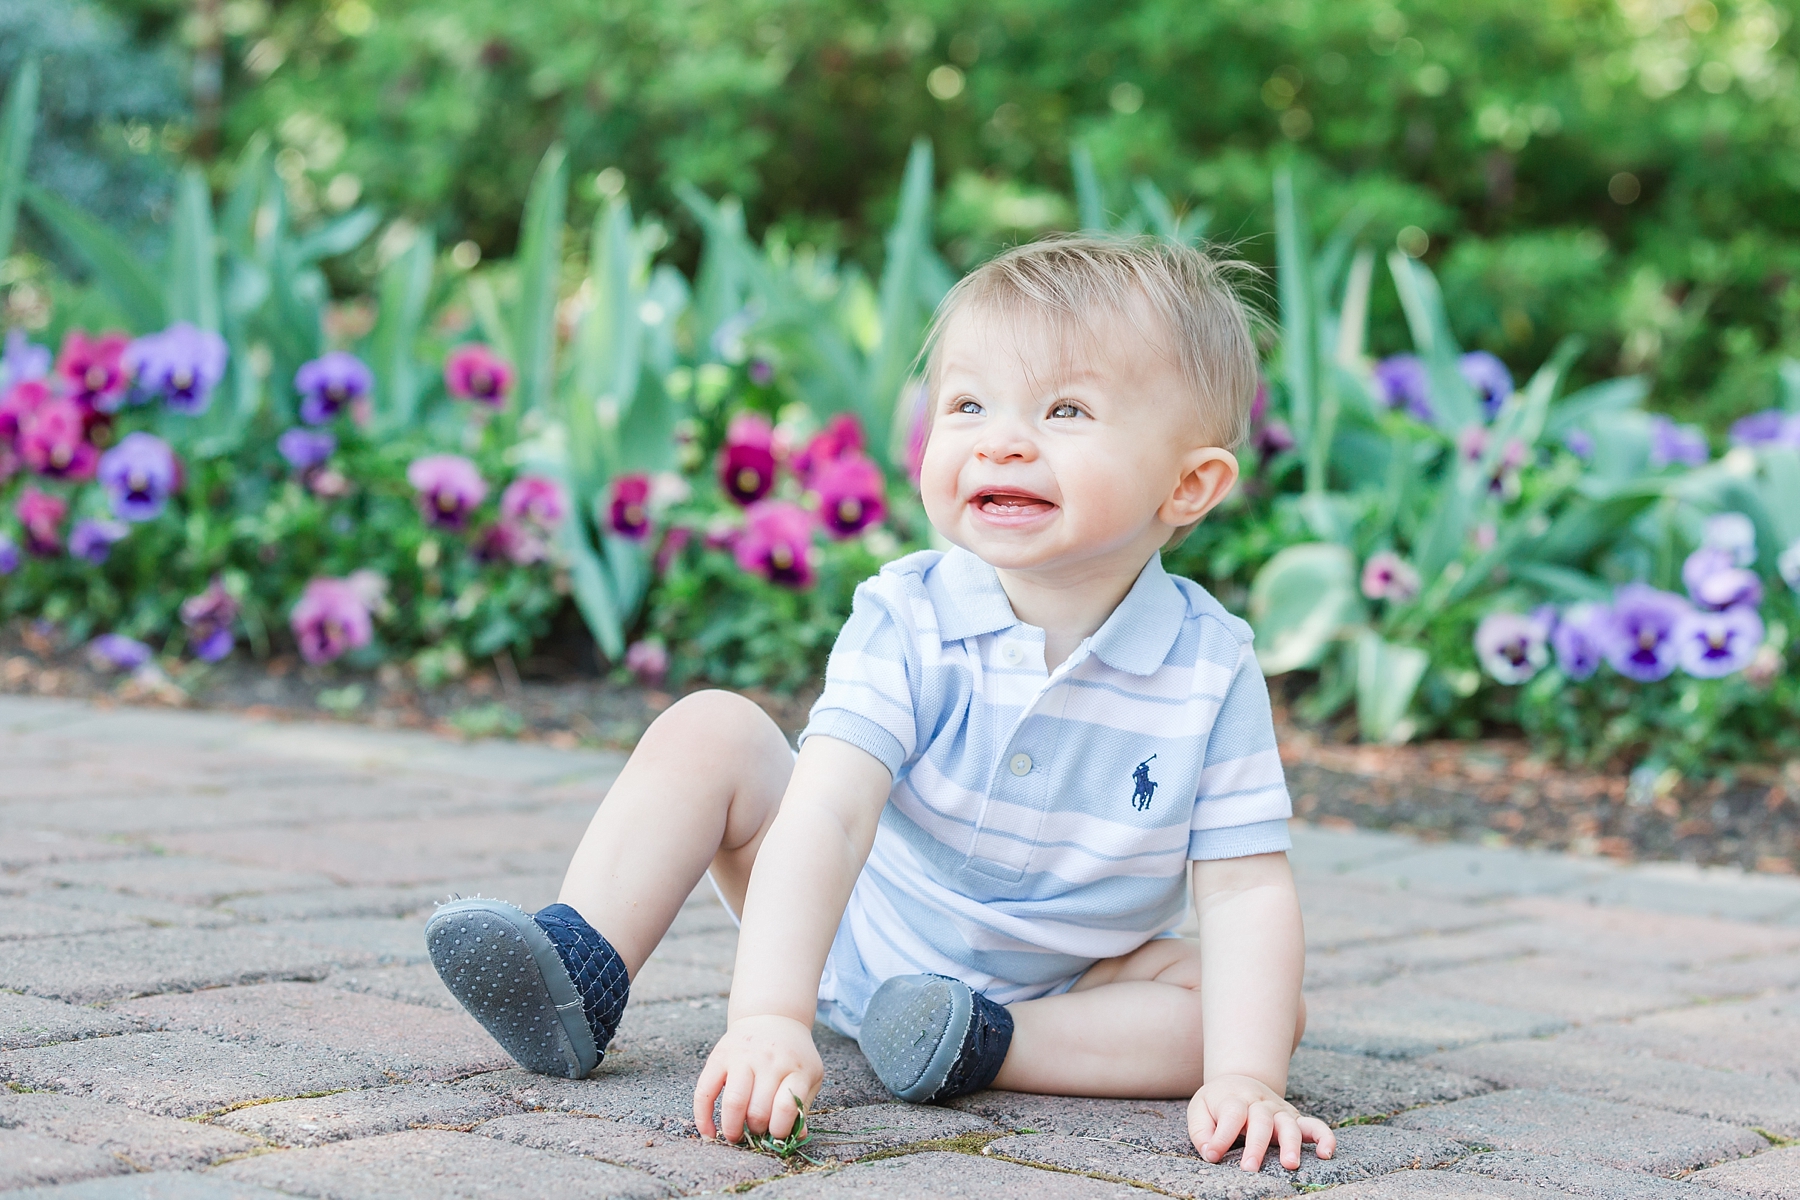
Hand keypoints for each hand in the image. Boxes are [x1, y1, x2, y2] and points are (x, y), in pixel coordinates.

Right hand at [693, 1014, 822, 1142]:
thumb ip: (802, 1106)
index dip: (779, 1130)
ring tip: (735, 1137)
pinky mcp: (719, 1057)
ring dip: (732, 1128)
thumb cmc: (793, 1054)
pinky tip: (709, 1132)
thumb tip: (796, 1137)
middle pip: (758, 1110)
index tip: (775, 1136)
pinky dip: (703, 1117)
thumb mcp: (809, 1075)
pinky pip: (705, 1092)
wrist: (773, 1016)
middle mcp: (769, 1061)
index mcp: (795, 1068)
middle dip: (755, 1131)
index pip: (787, 1107)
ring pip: (734, 1102)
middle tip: (755, 1134)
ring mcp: (743, 1057)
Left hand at [1188, 1074, 1334, 1171]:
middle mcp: (1260, 1104)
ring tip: (1290, 1164)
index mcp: (1235, 1099)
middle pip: (1261, 1121)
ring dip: (1291, 1144)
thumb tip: (1210, 1153)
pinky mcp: (1295, 1119)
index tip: (1213, 1155)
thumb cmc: (1218, 1102)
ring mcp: (1280, 1111)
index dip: (1222, 1136)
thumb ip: (1201, 1132)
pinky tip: (1326, 1153)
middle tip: (1249, 1168)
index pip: (1231, 1114)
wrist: (1240, 1080)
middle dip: (1256, 1146)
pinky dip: (1324, 1137)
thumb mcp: (1200, 1109)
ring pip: (1289, 1124)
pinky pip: (1315, 1126)